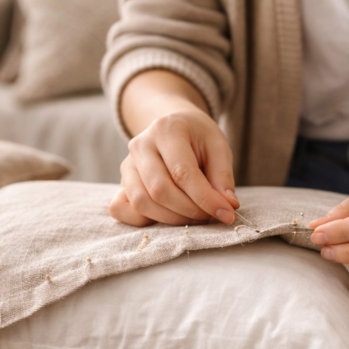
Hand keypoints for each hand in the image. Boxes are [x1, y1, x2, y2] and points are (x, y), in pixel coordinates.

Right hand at [109, 109, 239, 226]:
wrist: (172, 128)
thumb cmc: (197, 138)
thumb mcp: (218, 146)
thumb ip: (223, 176)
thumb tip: (228, 206)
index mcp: (166, 130)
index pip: (182, 173)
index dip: (206, 199)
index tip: (227, 214)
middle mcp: (140, 145)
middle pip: (160, 190)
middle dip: (190, 211)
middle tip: (211, 216)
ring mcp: (126, 165)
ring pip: (142, 203)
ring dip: (172, 219)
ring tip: (195, 216)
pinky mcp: (120, 183)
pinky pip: (122, 209)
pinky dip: (145, 220)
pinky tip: (169, 216)